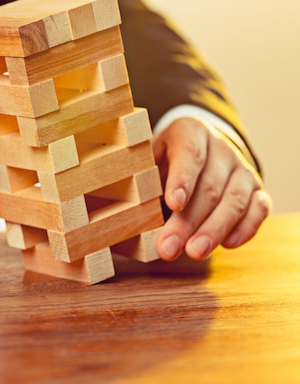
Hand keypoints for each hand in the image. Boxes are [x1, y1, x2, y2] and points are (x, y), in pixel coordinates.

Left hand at [151, 117, 270, 260]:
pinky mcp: (257, 190)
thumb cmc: (165, 161)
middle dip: (188, 221)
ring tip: (195, 252)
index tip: (173, 203)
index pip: (189, 153)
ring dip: (214, 229)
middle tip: (169, 247)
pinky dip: (246, 228)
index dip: (182, 179)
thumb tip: (124, 219)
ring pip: (234, 200)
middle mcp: (221, 147)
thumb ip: (140, 182)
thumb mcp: (148, 159)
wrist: (199, 149)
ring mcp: (242, 168)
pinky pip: (258, 209)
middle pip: (209, 185)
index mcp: (190, 132)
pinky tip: (228, 244)